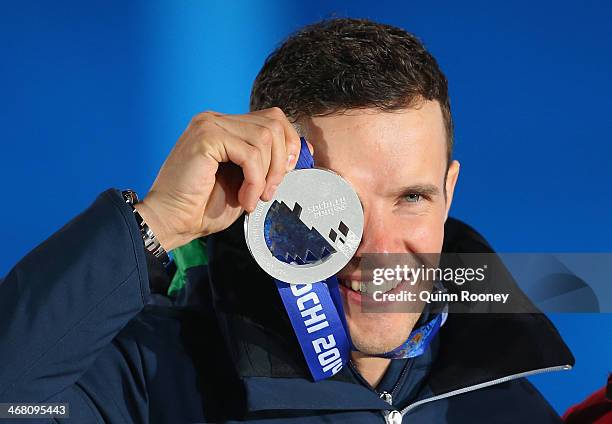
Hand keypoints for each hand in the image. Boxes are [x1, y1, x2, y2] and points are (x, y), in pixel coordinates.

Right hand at [134, 107, 301, 250]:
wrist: (171, 221)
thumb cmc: (204, 207)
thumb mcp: (247, 181)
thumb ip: (267, 162)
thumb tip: (303, 151)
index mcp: (225, 126)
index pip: (272, 118)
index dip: (289, 144)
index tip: (289, 173)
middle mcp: (216, 119)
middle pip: (273, 124)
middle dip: (282, 162)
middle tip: (270, 191)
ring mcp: (209, 125)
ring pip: (265, 138)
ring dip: (267, 175)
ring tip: (254, 197)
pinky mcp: (206, 137)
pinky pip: (250, 154)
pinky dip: (254, 180)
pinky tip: (245, 198)